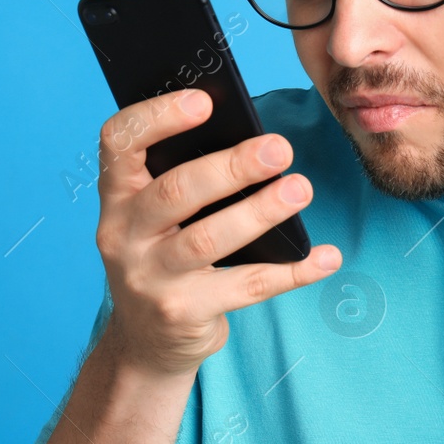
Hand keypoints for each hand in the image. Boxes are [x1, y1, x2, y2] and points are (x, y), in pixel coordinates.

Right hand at [93, 89, 342, 376]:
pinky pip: (246, 286)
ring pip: (208, 239)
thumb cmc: (164, 256)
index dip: (157, 117)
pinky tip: (326, 257)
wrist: (145, 342)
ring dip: (260, 212)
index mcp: (117, 197)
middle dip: (231, 166)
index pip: (119, 142)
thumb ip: (184, 177)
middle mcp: (123, 235)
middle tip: (279, 148)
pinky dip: (292, 271)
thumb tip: (252, 137)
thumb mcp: (155, 217)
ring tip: (300, 189)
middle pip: (175, 191)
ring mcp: (150, 278)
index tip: (204, 101)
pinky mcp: (184, 313)